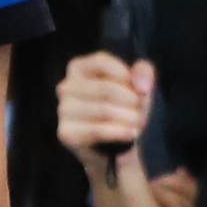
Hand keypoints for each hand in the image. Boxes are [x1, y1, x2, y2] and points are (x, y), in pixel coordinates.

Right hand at [55, 52, 152, 170]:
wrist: (115, 145)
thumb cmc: (124, 107)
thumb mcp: (138, 85)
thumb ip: (144, 73)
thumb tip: (141, 87)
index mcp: (78, 68)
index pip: (101, 61)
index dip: (126, 76)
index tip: (139, 89)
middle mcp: (65, 86)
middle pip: (106, 88)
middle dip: (132, 102)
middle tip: (141, 112)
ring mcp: (63, 110)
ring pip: (105, 111)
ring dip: (129, 119)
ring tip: (137, 124)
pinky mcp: (66, 133)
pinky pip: (98, 131)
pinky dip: (120, 133)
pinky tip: (131, 133)